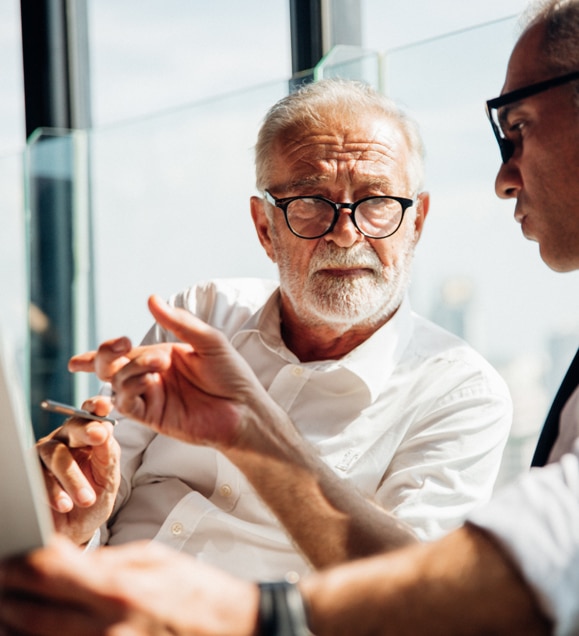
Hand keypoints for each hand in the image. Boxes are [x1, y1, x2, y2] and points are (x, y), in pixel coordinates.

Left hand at [0, 535, 257, 635]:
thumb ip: (101, 561)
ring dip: (15, 620)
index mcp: (118, 589)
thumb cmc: (194, 590)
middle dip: (7, 591)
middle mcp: (105, 628)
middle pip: (27, 612)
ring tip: (14, 602)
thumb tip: (56, 558)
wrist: (230, 628)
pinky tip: (36, 626)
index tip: (9, 551)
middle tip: (3, 574)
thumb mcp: (151, 558)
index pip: (46, 571)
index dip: (17, 560)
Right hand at [36, 395, 120, 544]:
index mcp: (88, 436)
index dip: (95, 406)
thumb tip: (106, 430)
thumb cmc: (95, 498)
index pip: (90, 414)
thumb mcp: (108, 478)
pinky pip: (38, 476)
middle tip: (99, 436)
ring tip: (86, 499)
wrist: (76, 529)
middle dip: (86, 430)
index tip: (103, 407)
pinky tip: (65, 504)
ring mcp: (44, 455)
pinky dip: (53, 491)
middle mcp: (64, 440)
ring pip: (55, 453)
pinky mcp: (29, 474)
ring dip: (72, 477)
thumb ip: (108, 454)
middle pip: (72, 427)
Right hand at [69, 294, 281, 448]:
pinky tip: (150, 380)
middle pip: (110, 367)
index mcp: (162, 356)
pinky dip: (130, 389)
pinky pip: (128, 405)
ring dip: (131, 368)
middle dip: (105, 355)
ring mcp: (152, 397)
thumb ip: (179, 322)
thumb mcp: (208, 341)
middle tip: (122, 345)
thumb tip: (152, 299)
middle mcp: (152, 376)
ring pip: (117, 383)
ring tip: (160, 362)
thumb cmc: (232, 375)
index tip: (114, 344)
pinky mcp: (154, 417)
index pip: (123, 352)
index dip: (105, 349)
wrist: (245, 409)